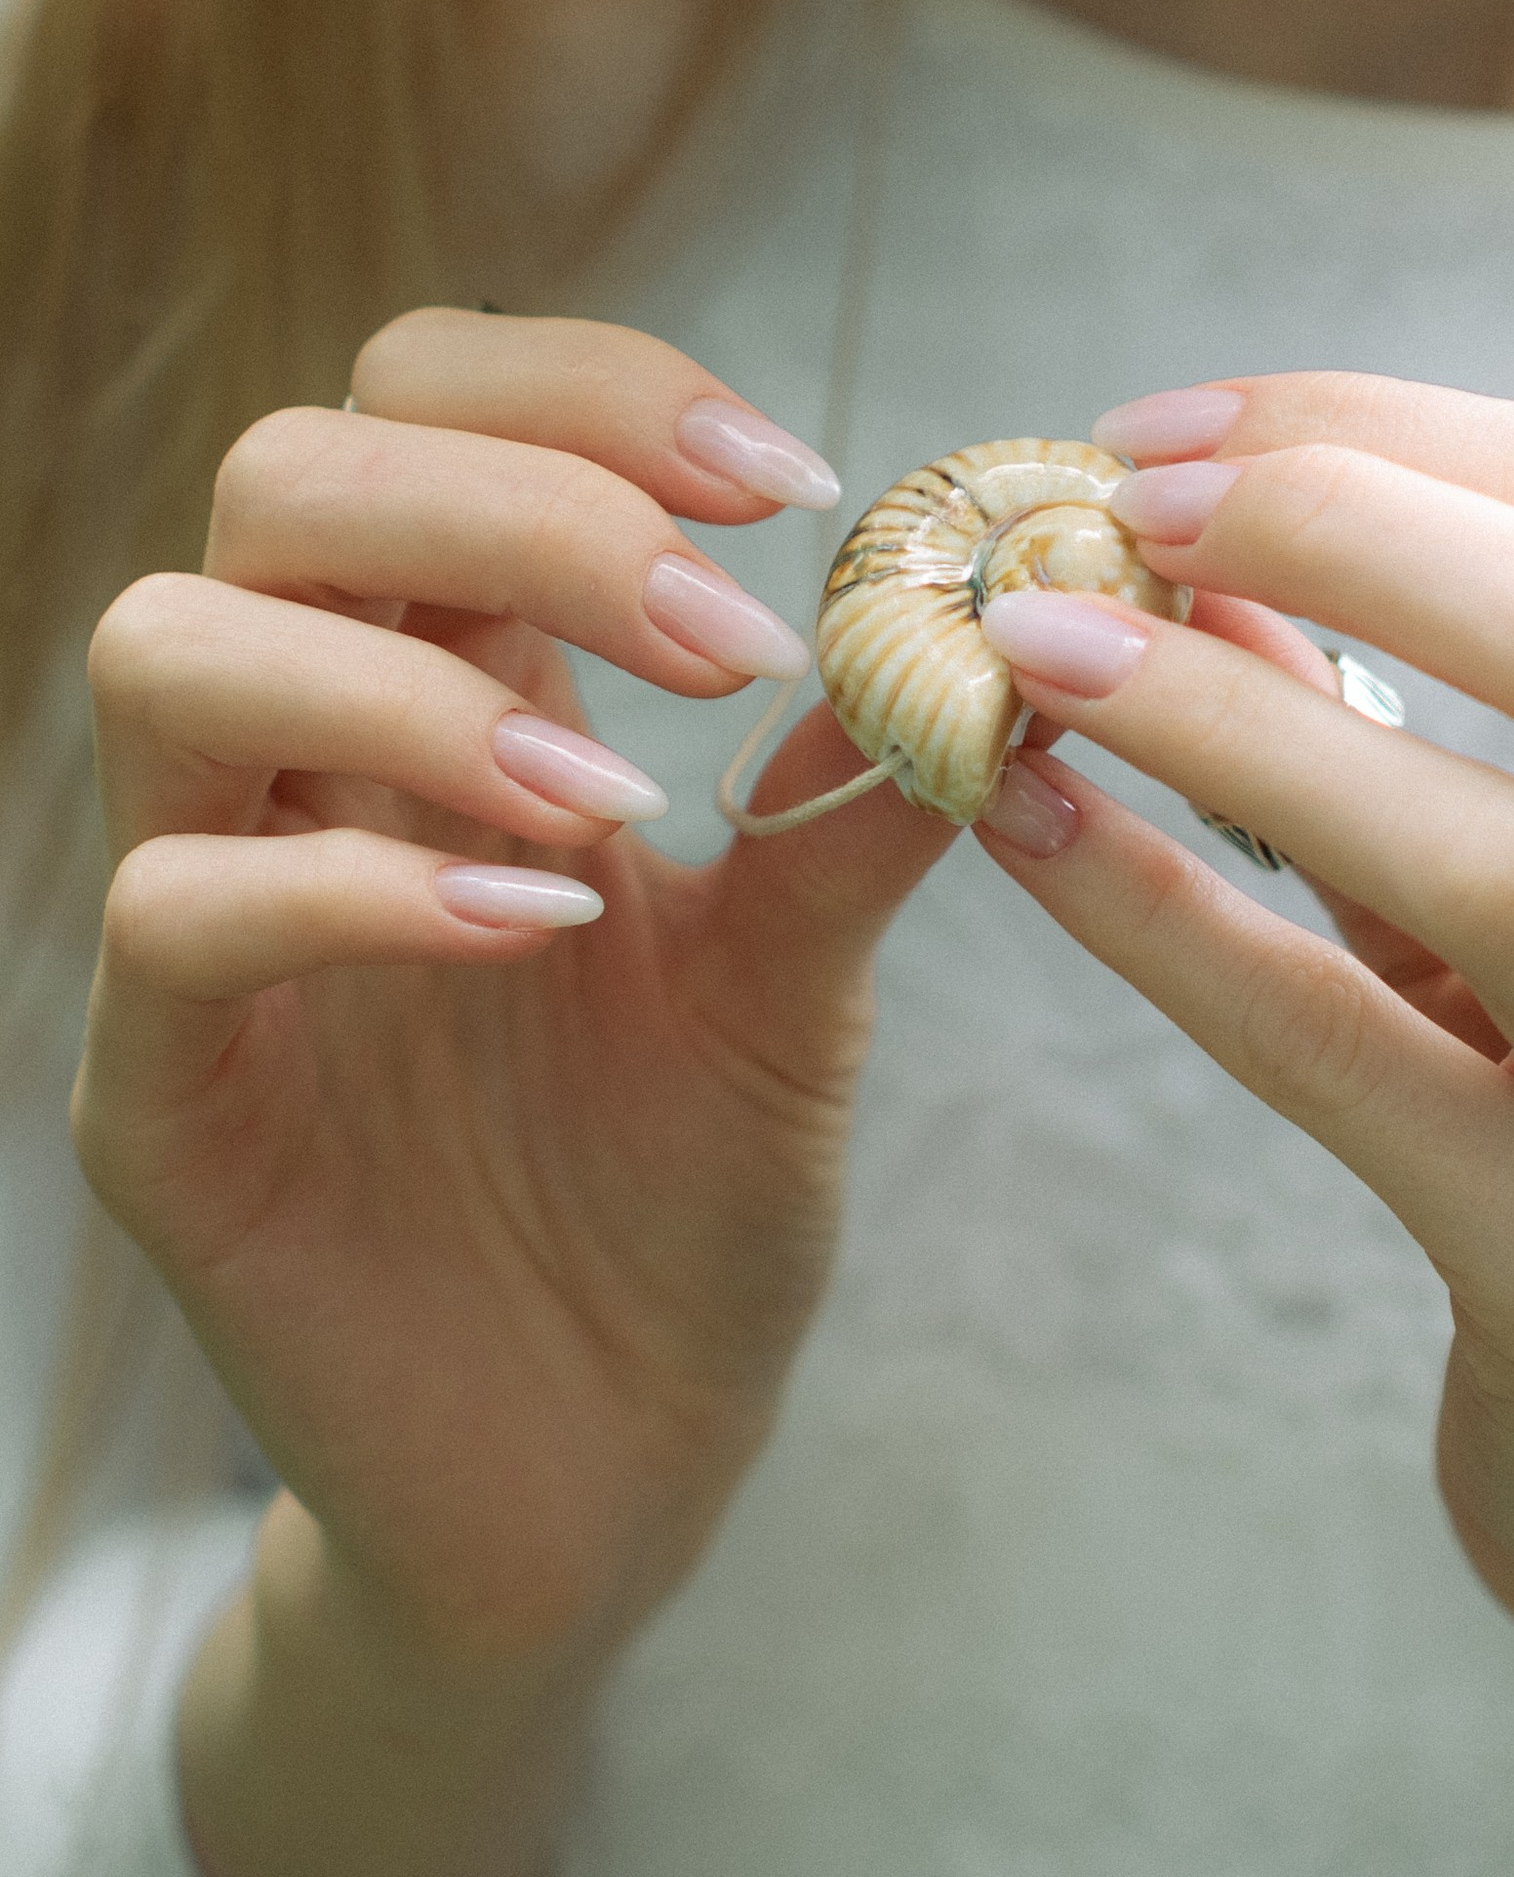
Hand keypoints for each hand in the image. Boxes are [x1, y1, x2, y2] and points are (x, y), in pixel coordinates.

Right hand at [74, 308, 949, 1681]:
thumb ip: (857, 801)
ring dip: (412, 677)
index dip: (589, 393)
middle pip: (286, 474)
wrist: (602, 1483)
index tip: (791, 478)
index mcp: (449, 692)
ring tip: (618, 803)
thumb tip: (990, 619)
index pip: (428, 406)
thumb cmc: (678, 1210)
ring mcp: (206, 923)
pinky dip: (362, 886)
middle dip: (517, 498)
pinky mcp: (162, 1100)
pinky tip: (541, 926)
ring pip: (168, 650)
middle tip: (728, 623)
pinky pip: (177, 914)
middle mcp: (302, 767)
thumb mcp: (800, 984)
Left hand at [969, 370, 1513, 1687]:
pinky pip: (1347, 1058)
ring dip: (1218, 716)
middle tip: (1107, 501)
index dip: (1383, 438)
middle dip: (1335, 524)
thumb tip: (1188, 541)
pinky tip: (1034, 838)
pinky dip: (1170, 923)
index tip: (1173, 433)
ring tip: (1025, 649)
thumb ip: (1430, 738)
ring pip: (1483, 852)